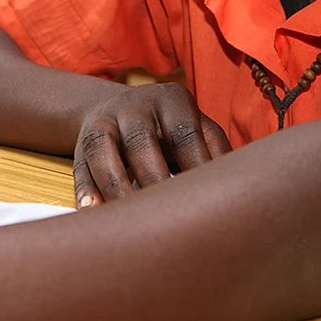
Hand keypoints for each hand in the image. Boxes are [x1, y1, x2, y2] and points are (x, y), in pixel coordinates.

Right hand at [72, 82, 231, 208]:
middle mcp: (133, 106)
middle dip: (155, 180)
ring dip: (117, 188)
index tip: (206, 199)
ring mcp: (103, 122)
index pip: (184, 133)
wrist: (122, 108)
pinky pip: (81, 167)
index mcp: (170, 100)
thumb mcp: (198, 128)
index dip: (195, 165)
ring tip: (131, 221)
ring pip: (103, 152)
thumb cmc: (174, 130)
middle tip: (169, 216)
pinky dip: (87, 190)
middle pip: (141, 142)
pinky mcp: (82, 143)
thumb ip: (216, 152)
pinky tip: (94, 212)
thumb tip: (239, 189)